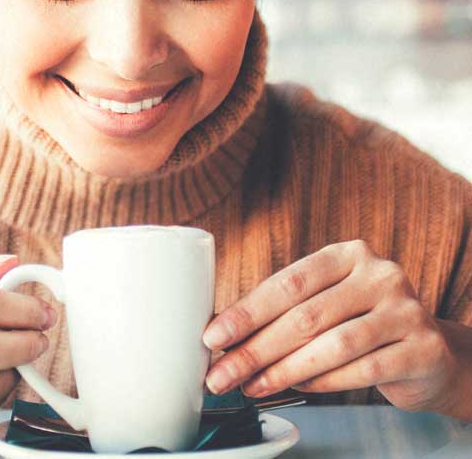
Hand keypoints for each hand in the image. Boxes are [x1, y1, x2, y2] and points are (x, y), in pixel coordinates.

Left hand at [202, 240, 461, 415]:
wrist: (429, 352)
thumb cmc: (361, 323)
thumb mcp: (326, 302)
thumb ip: (283, 311)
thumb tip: (222, 334)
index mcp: (347, 255)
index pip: (288, 282)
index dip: (246, 312)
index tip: (214, 336)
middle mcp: (379, 275)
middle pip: (305, 316)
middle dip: (255, 350)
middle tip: (222, 374)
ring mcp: (406, 310)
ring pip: (332, 345)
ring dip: (283, 371)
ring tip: (253, 385)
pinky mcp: (423, 348)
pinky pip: (362, 370)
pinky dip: (323, 383)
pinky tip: (298, 387)